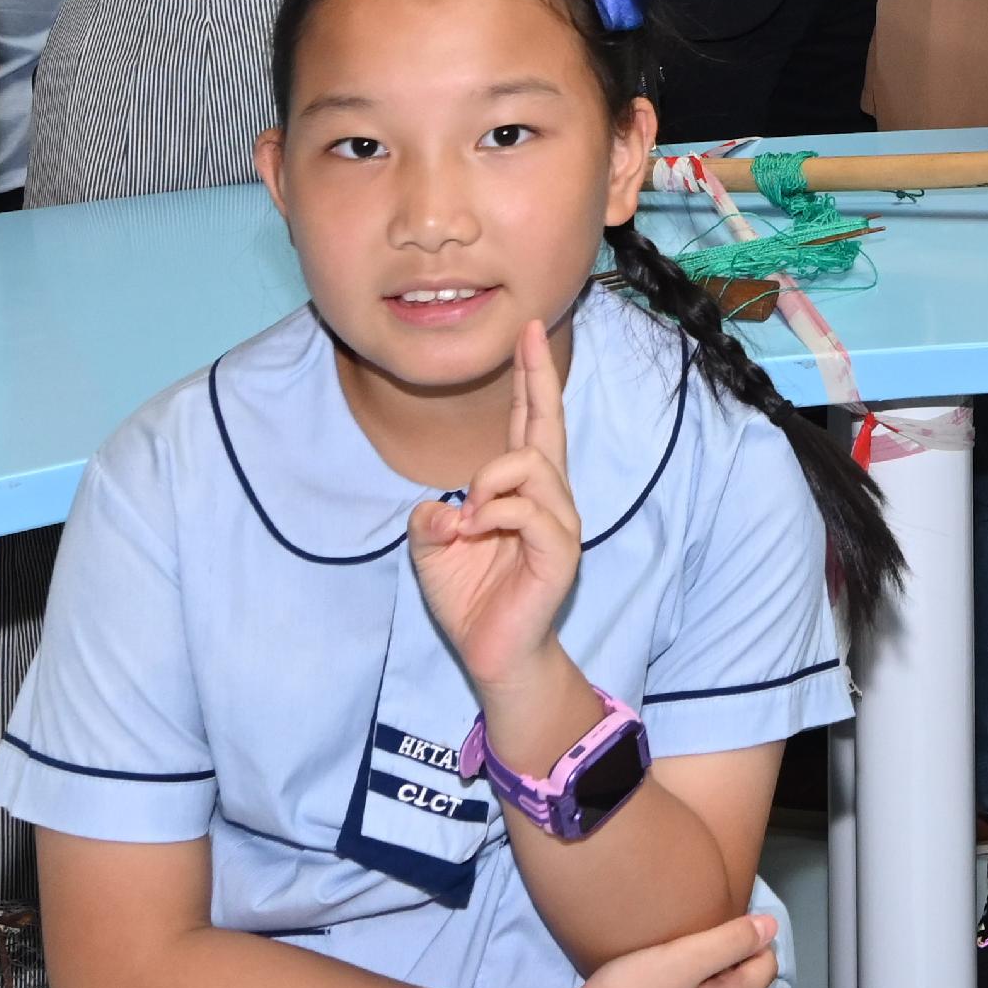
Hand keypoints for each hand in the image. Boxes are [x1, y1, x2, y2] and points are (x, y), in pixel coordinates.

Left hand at [411, 318, 585, 698]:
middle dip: (538, 377)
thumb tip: (442, 505)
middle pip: (547, 426)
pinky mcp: (559, 551)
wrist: (493, 654)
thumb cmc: (471, 598)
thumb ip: (428, 518)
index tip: (529, 333)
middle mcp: (548, 498)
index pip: (528, 425)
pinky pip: (530, 510)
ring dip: (490, 480)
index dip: (530, 380)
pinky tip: (475, 531)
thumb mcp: (431, 550)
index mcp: (520, 492)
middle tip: (529, 335)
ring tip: (469, 515)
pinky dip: (495, 514)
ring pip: (532, 465)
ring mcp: (558, 523)